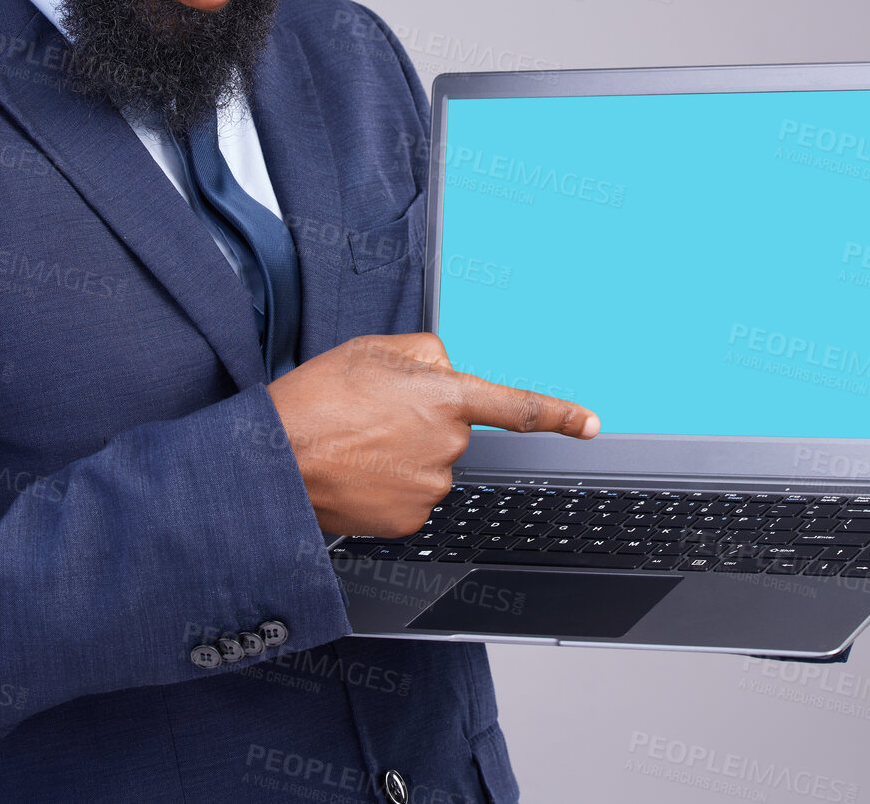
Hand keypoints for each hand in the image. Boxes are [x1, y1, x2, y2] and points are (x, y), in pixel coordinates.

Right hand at [267, 332, 598, 537]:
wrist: (278, 461)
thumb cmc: (318, 399)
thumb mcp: (373, 349)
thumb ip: (426, 353)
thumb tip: (445, 369)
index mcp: (446, 397)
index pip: (518, 407)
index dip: (560, 414)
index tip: (590, 423)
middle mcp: (447, 446)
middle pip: (451, 430)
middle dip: (423, 421)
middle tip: (373, 414)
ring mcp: (431, 488)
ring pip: (430, 465)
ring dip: (403, 454)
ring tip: (357, 442)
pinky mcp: (410, 520)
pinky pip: (411, 496)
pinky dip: (389, 485)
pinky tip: (359, 471)